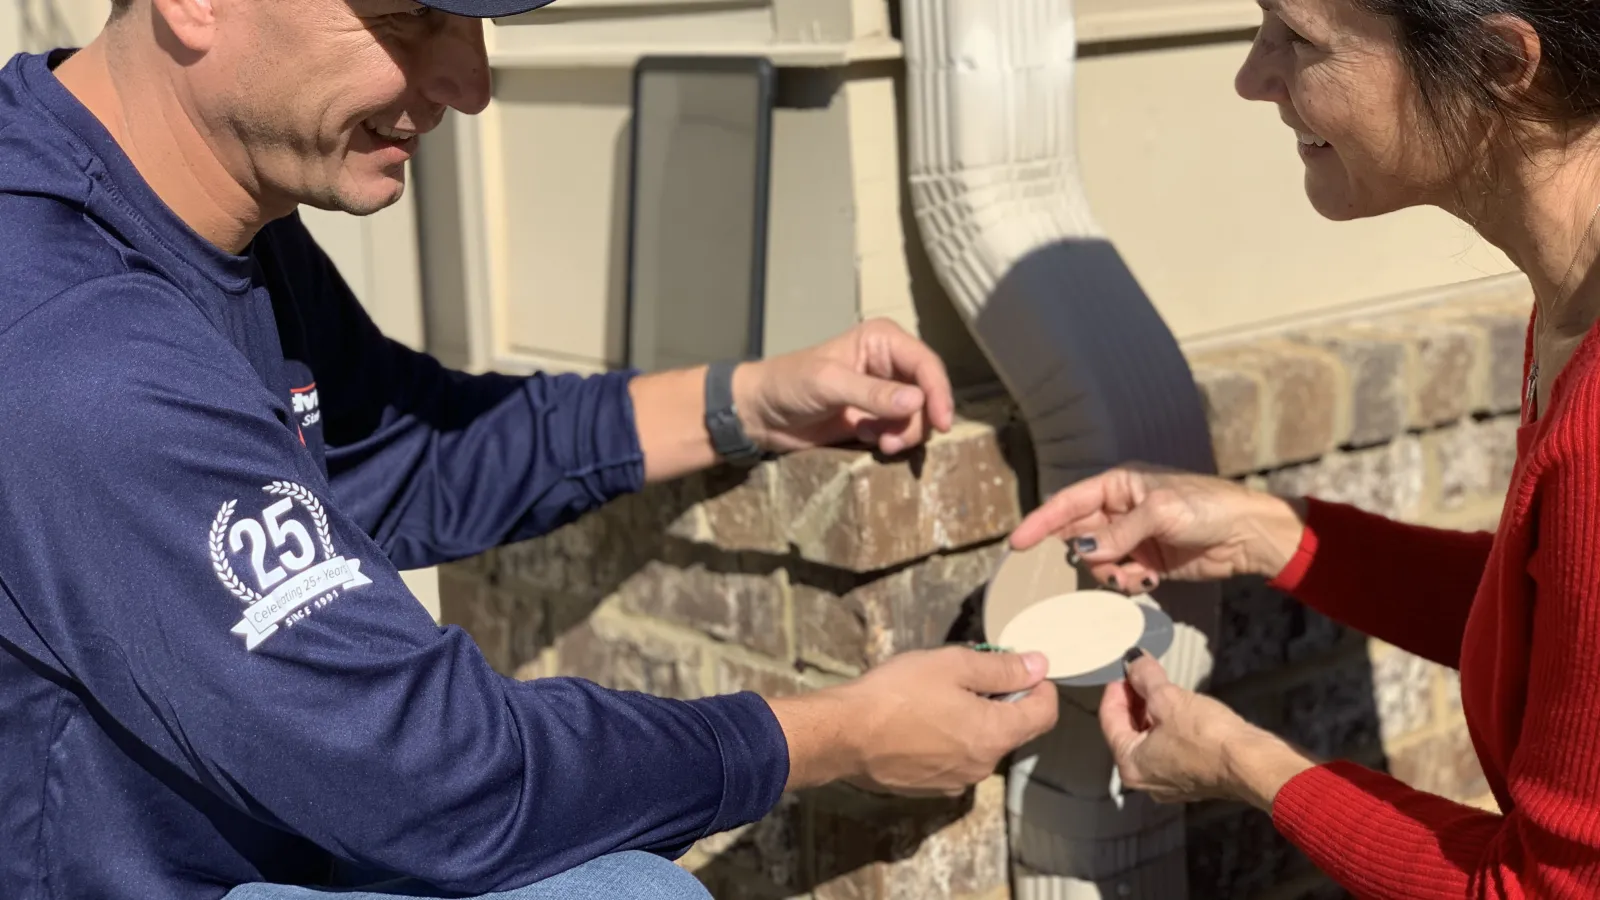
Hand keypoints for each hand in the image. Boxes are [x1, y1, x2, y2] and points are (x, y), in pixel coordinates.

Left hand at [735, 319, 954, 455]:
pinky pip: (902, 431)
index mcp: (882, 340)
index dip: (938, 393)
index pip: (925, 364)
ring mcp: (885, 392)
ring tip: (875, 440)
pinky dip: (891, 440)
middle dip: (917, 421)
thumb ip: (872, 393)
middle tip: (892, 442)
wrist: (760, 414)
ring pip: (918, 416)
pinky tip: (865, 438)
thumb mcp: (828, 383)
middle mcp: (890, 363)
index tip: (941, 425)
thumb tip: (918, 401)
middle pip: (928, 393)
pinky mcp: (877, 417)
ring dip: (903, 434)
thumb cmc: (788, 384)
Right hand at [770, 647, 1058, 796]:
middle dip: (1002, 700)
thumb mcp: (952, 665)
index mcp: (995, 734)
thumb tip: (1039, 666)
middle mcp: (983, 766)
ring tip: (937, 697)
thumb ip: (1001, 668)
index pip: (1045, 714)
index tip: (1020, 667)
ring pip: (982, 745)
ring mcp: (956, 781)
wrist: (844, 735)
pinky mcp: (931, 788)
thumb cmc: (897, 694)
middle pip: (1013, 729)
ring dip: (973, 720)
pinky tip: (920, 723)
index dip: (1041, 686)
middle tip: (967, 674)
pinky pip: (956, 760)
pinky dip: (950, 740)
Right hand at [1009, 464, 1307, 591]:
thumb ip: (1120, 533)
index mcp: (1119, 485)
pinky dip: (1125, 583)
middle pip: (1079, 533)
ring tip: (1133, 574)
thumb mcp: (1162, 512)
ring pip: (1096, 560)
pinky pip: (1118, 577)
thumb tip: (1083, 552)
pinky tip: (1148, 580)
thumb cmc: (1208, 507)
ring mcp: (1132, 537)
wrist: (1248, 535)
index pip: (1069, 502)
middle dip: (1081, 553)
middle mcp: (1119, 509)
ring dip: (1107, 572)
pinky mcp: (1145, 562)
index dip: (1042, 521)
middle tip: (1095, 565)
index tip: (1018, 543)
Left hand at [1101, 650, 1314, 809]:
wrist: (1254, 762)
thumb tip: (1133, 661)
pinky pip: (1172, 748)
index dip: (1115, 690)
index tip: (1123, 671)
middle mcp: (1146, 779)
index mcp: (1130, 764)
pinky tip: (1182, 709)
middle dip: (1134, 701)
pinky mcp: (1195, 778)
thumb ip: (1145, 677)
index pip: (1109, 721)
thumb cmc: (1208, 736)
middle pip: (1128, 732)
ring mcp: (1172, 782)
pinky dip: (1171, 727)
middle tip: (1140, 675)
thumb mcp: (1168, 698)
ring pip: (1151, 740)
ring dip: (1153, 713)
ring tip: (1161, 687)